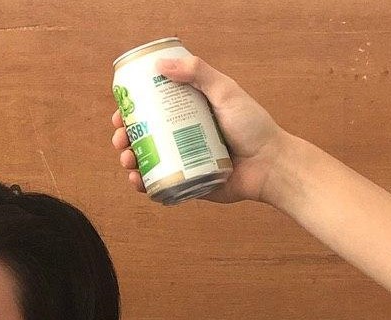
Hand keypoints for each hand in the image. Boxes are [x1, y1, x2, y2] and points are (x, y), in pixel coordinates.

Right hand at [111, 56, 292, 203]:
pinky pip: (159, 185)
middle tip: (120, 140)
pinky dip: (144, 184)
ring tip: (128, 161)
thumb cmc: (253, 126)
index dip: (130, 112)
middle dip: (124, 139)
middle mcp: (182, 137)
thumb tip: (160, 64)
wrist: (270, 165)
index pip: (151, 111)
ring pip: (147, 162)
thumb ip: (198, 74)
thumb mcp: (226, 92)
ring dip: (130, 161)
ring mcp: (183, 161)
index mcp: (187, 114)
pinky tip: (138, 181)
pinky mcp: (187, 183)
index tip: (120, 113)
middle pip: (143, 137)